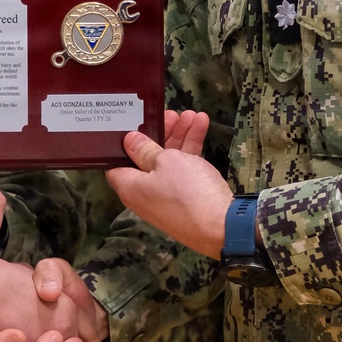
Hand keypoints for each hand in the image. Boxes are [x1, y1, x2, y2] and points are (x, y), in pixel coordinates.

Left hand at [106, 109, 232, 257]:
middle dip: (161, 133)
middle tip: (170, 114)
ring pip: (170, 161)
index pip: (117, 162)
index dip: (124, 142)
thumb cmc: (188, 192)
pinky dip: (191, 149)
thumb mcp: (166, 161)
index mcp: (130, 187)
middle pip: (147, 157)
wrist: (224, 226)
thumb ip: (146, 149)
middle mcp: (144, 194)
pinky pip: (184, 170)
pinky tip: (202, 125)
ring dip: (180, 136)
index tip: (134, 124)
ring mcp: (167, 197)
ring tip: (191, 115)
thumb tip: (128, 141)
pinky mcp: (187, 198)